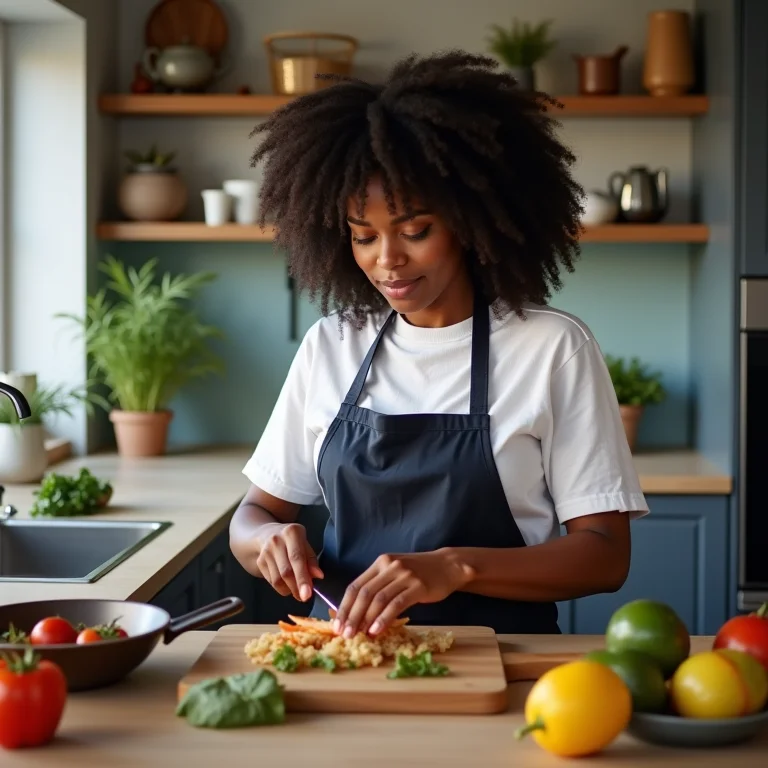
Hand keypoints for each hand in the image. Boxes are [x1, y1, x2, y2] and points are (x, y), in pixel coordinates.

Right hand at [255, 522, 323, 601]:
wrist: (267, 534)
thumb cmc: (292, 541)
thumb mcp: (305, 545)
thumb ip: (312, 560)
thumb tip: (319, 576)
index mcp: (291, 532)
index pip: (297, 558)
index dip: (303, 578)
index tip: (308, 594)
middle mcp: (276, 541)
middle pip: (286, 572)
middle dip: (297, 588)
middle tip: (305, 597)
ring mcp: (266, 552)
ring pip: (278, 580)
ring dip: (289, 590)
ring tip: (298, 591)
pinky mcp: (260, 562)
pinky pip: (272, 581)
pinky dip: (282, 588)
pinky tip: (287, 584)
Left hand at [334, 549, 474, 637]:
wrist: (448, 565)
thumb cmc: (419, 573)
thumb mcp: (395, 573)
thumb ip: (378, 587)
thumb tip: (357, 614)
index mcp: (380, 563)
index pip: (356, 585)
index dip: (344, 606)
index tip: (336, 624)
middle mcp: (390, 566)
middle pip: (364, 593)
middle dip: (352, 616)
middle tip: (345, 634)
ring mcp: (405, 575)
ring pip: (379, 599)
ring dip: (366, 619)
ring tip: (358, 635)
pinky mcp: (418, 586)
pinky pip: (397, 603)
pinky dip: (385, 618)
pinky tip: (377, 630)